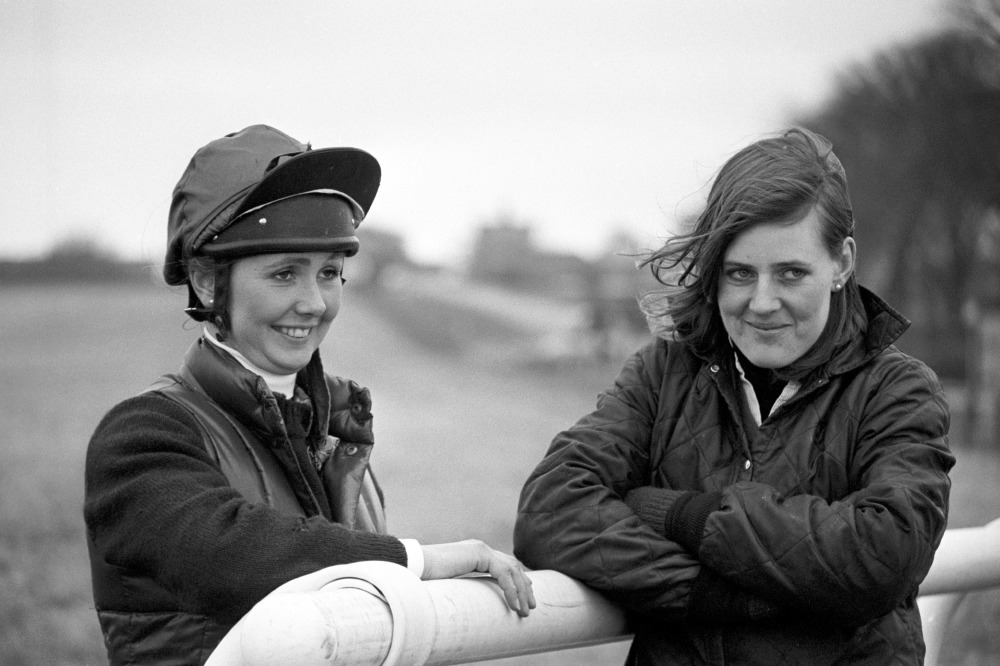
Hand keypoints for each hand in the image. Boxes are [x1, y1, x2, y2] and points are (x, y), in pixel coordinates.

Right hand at [421, 540, 535, 616]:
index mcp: (474, 553)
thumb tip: (468, 607)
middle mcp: (479, 548)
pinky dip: (510, 590)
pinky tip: (513, 605)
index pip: (504, 564)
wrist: (414, 567)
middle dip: (524, 586)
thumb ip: (464, 587)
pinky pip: (503, 573)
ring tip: (525, 610)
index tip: (525, 596)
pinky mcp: (479, 553)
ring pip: (511, 569)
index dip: (517, 580)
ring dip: (521, 591)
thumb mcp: (451, 585)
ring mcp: (480, 548)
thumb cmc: (426, 579)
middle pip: (512, 565)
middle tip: (530, 606)